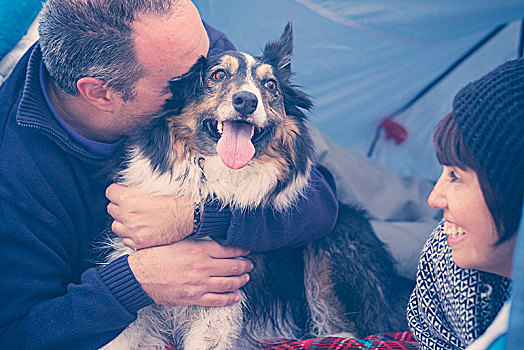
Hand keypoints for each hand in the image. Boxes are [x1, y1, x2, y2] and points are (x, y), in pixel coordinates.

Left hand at [106, 184, 192, 249]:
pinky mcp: (140, 242)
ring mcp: (133, 230)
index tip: (123, 194)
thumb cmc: (174, 198)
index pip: (110, 193)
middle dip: (120, 207)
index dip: (117, 192)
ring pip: (116, 226)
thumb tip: (123, 189)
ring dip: (124, 223)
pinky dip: (131, 236)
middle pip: (111, 209)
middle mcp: (127, 214)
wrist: (189, 213)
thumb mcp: (151, 186)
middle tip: (133, 207)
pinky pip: (125, 240)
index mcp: (128, 198)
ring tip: (138, 219)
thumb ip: (133, 189)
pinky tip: (142, 229)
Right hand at [128, 240, 252, 305]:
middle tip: (249, 264)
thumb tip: (215, 241)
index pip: (228, 249)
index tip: (246, 251)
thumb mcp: (178, 241)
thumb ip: (197, 242)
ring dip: (240, 281)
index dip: (241, 251)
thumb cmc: (155, 256)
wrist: (139, 276)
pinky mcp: (193, 298)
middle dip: (244, 266)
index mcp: (198, 250)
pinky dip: (230, 298)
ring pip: (228, 283)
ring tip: (245, 278)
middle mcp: (202, 266)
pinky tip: (236, 296)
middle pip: (232, 266)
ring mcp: (199, 284)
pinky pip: (217, 300)